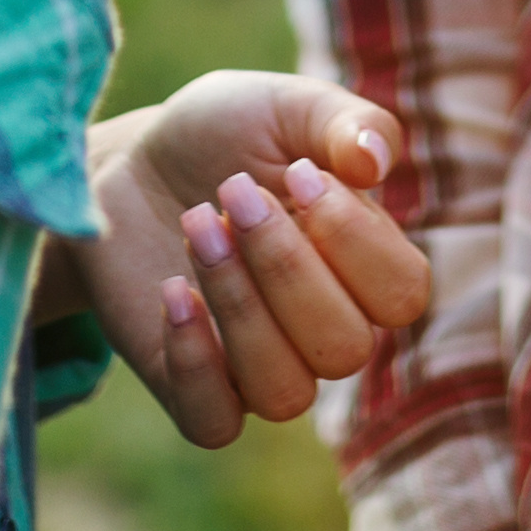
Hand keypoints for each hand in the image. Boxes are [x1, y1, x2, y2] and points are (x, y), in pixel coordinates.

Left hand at [60, 71, 433, 446]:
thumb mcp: (285, 106)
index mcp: (363, 268)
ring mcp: (259, 369)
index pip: (403, 295)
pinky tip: (171, 292)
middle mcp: (322, 330)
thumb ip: (345, 123)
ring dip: (238, 306)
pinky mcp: (194, 392)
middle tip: (230, 191)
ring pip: (285, 393)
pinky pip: (215, 424)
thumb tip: (376, 160)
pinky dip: (195, 362)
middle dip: (284, 265)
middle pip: (345, 348)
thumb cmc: (221, 136)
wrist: (126, 166)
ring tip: (195, 229)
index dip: (355, 239)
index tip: (299, 173)